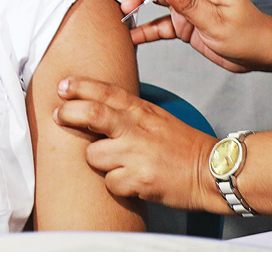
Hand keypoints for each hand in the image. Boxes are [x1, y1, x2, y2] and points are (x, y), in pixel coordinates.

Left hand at [54, 77, 215, 210]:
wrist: (213, 172)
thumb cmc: (183, 146)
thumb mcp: (156, 118)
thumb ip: (129, 112)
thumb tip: (95, 107)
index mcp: (142, 111)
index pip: (105, 91)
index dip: (80, 87)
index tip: (62, 87)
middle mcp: (137, 128)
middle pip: (91, 114)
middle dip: (68, 113)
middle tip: (59, 116)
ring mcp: (137, 154)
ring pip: (93, 156)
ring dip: (98, 162)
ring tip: (115, 164)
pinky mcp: (139, 179)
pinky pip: (109, 182)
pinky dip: (116, 185)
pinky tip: (131, 182)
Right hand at [120, 0, 271, 71]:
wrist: (261, 54)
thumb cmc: (250, 34)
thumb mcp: (219, 22)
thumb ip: (191, 5)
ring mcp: (186, 7)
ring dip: (140, 1)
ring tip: (127, 12)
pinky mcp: (183, 25)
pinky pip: (159, 23)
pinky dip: (146, 28)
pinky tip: (134, 35)